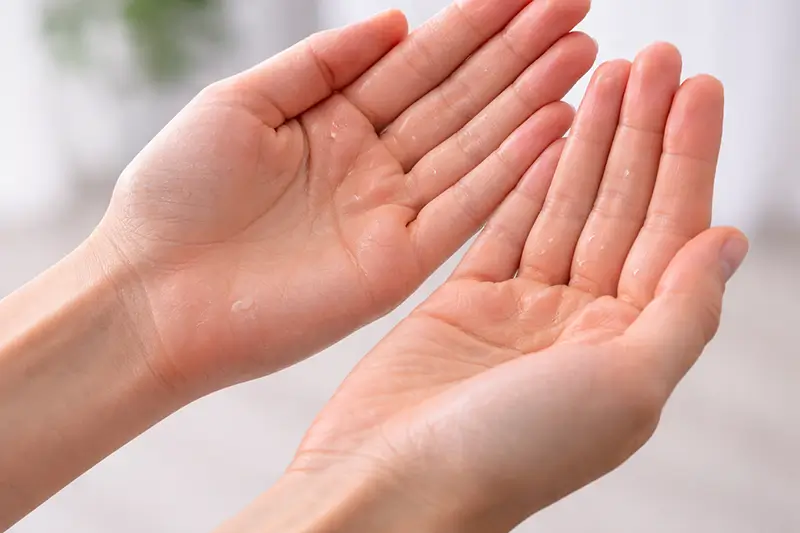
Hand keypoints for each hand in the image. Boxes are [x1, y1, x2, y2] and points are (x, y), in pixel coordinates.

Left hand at [93, 0, 595, 392]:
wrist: (153, 296)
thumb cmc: (176, 195)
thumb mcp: (240, 102)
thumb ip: (321, 63)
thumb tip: (395, 20)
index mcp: (333, 121)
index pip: (419, 62)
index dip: (475, 23)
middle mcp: (371, 163)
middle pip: (458, 97)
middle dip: (519, 53)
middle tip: (578, 10)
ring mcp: (390, 212)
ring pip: (474, 145)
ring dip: (529, 101)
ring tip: (584, 57)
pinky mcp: (399, 262)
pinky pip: (466, 207)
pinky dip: (512, 170)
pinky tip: (555, 128)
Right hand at [290, 44, 748, 531]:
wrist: (394, 485)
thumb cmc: (509, 454)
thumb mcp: (624, 387)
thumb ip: (681, 312)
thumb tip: (728, 241)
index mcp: (629, 348)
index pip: (671, 232)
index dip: (686, 158)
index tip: (696, 89)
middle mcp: (581, 326)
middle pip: (621, 209)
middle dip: (639, 132)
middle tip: (653, 57)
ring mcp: (521, 310)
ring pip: (565, 207)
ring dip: (587, 143)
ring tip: (604, 74)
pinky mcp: (463, 300)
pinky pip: (505, 227)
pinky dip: (527, 180)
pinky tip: (548, 134)